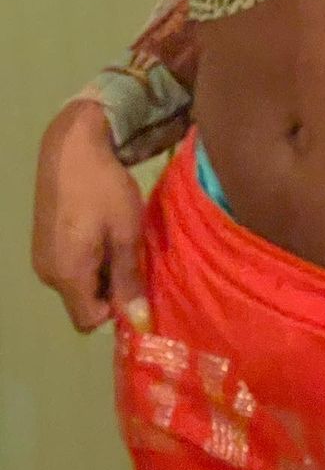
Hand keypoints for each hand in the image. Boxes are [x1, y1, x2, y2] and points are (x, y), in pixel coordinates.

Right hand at [32, 101, 149, 333]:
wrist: (72, 149)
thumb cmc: (104, 190)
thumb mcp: (126, 233)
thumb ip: (129, 278)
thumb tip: (138, 320)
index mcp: (67, 275)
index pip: (88, 320)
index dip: (116, 309)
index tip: (136, 283)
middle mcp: (47, 274)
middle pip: (83, 302)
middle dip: (110, 289)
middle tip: (132, 255)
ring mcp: (41, 257)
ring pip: (77, 284)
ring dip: (101, 272)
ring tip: (118, 239)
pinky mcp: (42, 242)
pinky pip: (68, 267)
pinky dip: (88, 259)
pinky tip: (101, 231)